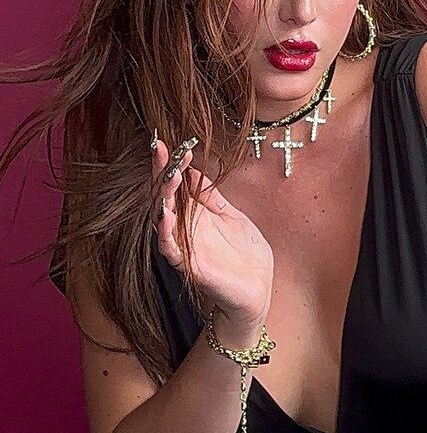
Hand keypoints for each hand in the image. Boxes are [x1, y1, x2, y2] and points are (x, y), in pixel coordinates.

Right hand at [151, 134, 273, 325]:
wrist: (258, 288)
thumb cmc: (243, 253)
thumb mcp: (230, 214)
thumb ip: (210, 195)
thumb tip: (193, 168)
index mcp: (193, 214)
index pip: (175, 185)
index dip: (170, 164)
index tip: (166, 144)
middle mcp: (184, 229)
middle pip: (164, 197)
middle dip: (162, 174)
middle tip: (162, 152)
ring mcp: (185, 247)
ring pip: (163, 221)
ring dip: (163, 199)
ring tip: (167, 178)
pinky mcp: (191, 267)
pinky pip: (172, 249)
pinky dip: (166, 232)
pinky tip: (166, 216)